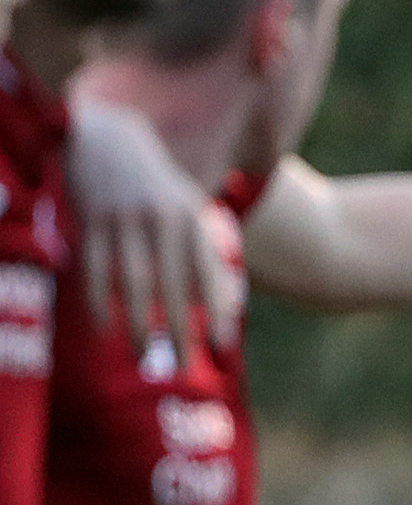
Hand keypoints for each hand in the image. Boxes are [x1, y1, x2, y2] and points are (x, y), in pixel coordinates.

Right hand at [63, 98, 236, 358]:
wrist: (105, 137)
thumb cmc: (156, 187)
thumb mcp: (189, 210)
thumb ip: (206, 253)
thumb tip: (228, 305)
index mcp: (190, 218)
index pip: (208, 272)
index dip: (217, 310)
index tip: (223, 345)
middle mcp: (159, 220)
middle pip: (171, 286)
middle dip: (179, 329)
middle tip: (184, 368)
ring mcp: (122, 220)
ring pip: (132, 284)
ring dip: (137, 325)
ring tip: (145, 357)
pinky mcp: (90, 221)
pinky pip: (95, 271)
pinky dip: (100, 303)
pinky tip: (105, 329)